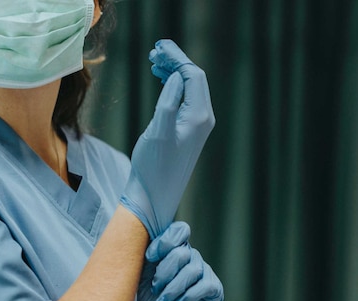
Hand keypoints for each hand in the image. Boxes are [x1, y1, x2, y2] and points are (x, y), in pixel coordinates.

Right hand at [120, 40, 215, 238]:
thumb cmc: (153, 167)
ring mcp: (198, 126)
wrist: (154, 196)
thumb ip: (169, 101)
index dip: (177, 57)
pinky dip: (173, 86)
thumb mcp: (158, 131)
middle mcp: (203, 119)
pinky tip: (161, 80)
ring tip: (154, 62)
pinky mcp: (189, 132)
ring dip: (174, 72)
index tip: (158, 47)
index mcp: (199, 117)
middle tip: (153, 52)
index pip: (193, 75)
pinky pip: (185, 99)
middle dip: (176, 61)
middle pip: (194, 78)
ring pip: (190, 88)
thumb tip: (176, 77)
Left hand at [136, 221, 223, 300]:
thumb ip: (148, 258)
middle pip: (181, 252)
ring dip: (172, 290)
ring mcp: (204, 271)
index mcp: (175, 249)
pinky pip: (203, 285)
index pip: (179, 230)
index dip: (164, 241)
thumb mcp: (144, 276)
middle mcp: (192, 256)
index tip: (149, 257)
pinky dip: (185, 297)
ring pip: (191, 271)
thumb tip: (145, 242)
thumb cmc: (152, 300)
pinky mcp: (214, 288)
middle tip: (155, 289)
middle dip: (164, 272)